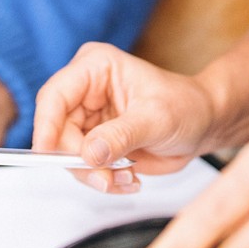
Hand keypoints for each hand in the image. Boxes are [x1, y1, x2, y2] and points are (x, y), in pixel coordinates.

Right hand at [32, 42, 218, 192]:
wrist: (203, 125)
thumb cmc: (186, 106)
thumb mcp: (156, 119)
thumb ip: (120, 136)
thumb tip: (89, 153)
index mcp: (95, 67)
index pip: (54, 96)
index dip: (45, 126)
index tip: (47, 154)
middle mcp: (85, 91)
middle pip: (56, 131)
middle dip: (79, 160)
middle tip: (105, 177)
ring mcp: (89, 118)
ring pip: (68, 155)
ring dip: (95, 174)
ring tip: (128, 177)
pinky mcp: (95, 142)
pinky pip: (84, 168)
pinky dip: (104, 180)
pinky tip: (130, 179)